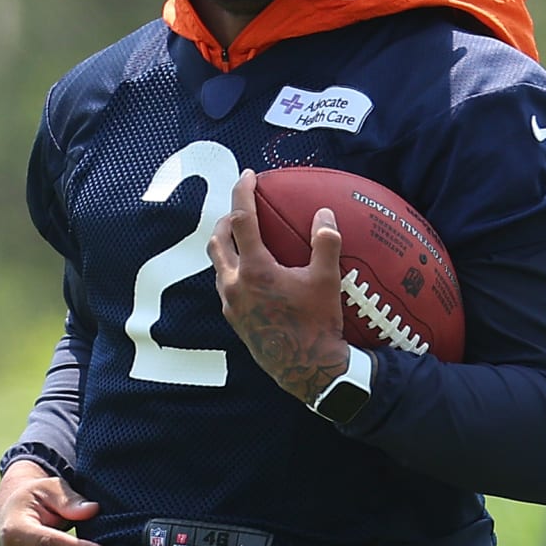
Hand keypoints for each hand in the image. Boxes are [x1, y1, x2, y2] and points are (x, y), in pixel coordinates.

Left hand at [208, 169, 352, 405]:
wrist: (305, 369)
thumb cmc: (318, 324)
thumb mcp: (328, 281)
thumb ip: (326, 243)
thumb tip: (324, 213)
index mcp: (255, 269)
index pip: (242, 220)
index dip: (242, 192)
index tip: (248, 175)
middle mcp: (235, 284)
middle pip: (218, 240)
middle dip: (226, 218)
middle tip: (240, 208)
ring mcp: (231, 303)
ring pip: (217, 264)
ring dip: (225, 244)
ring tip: (240, 237)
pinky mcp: (233, 319)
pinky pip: (224, 284)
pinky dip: (231, 268)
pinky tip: (249, 272)